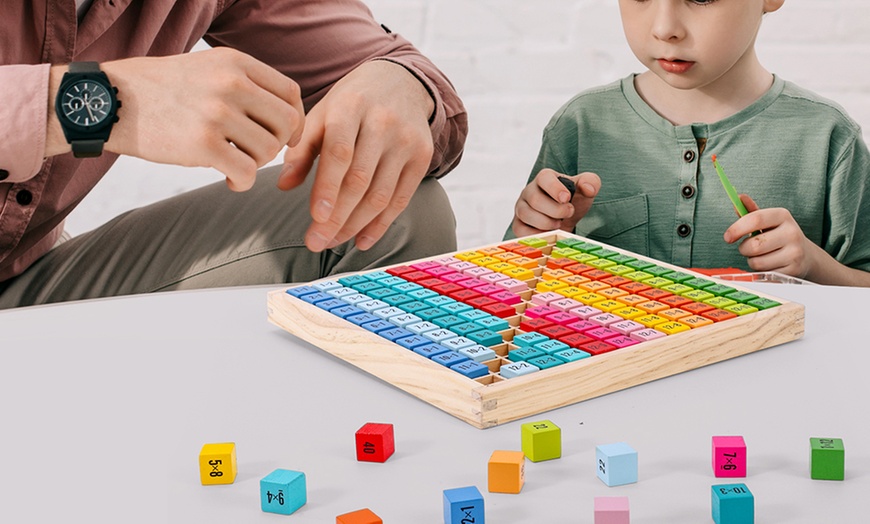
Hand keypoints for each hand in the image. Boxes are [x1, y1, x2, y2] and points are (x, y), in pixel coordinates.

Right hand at [98, 48, 303, 190]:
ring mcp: (216, 113)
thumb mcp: (207, 68)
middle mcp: (230, 83)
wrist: (109, 100)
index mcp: (235, 63)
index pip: (291, 93)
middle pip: (287, 123)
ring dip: (257, 165)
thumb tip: (287, 116)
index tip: (282, 136)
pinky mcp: (201, 144)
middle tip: (254, 153)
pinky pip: (246, 172)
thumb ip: (245, 84)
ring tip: (236, 163)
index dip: (294, 121)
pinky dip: (243, 182)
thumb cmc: (161, 90)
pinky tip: (229, 180)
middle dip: (278, 145)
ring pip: (269, 150)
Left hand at [277, 60, 434, 251]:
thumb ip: (302, 149)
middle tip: (315, 243)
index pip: (340, 153)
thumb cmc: (351, 103)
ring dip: (355, 225)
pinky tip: (361, 240)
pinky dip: (381, 224)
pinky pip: (401, 199)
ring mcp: (407, 141)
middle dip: (337, 217)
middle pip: (360, 180)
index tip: (315, 218)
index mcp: (351, 107)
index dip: (328, 187)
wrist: (400, 81)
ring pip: (381, 194)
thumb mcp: (322, 114)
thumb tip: (282, 185)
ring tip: (332, 242)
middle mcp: (383, 123)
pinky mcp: (423, 156)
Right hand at [511, 169, 599, 237]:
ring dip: (546, 222)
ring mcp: (521, 208)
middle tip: (569, 213)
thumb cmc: (572, 200)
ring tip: (559, 224)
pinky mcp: (518, 224)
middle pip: (535, 199)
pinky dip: (536, 234)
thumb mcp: (585, 190)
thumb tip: (588, 189)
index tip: (567, 198)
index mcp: (544, 178)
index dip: (555, 188)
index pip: (544, 178)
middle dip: (555, 210)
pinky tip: (549, 233)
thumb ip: (591, 183)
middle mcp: (529, 191)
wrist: (565, 217)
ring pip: (526, 214)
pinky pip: (520, 230)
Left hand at [724, 194, 821, 278]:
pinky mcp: (794, 270)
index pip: (755, 219)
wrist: (805, 255)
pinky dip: (761, 272)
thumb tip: (738, 197)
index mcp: (782, 215)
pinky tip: (771, 265)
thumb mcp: (767, 221)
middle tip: (748, 248)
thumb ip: (751, 211)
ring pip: (756, 262)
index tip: (727, 237)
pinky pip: (764, 274)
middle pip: (753, 245)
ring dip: (752, 261)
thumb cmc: (778, 235)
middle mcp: (792, 232)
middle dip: (743, 249)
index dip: (736, 229)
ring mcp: (795, 252)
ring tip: (761, 256)